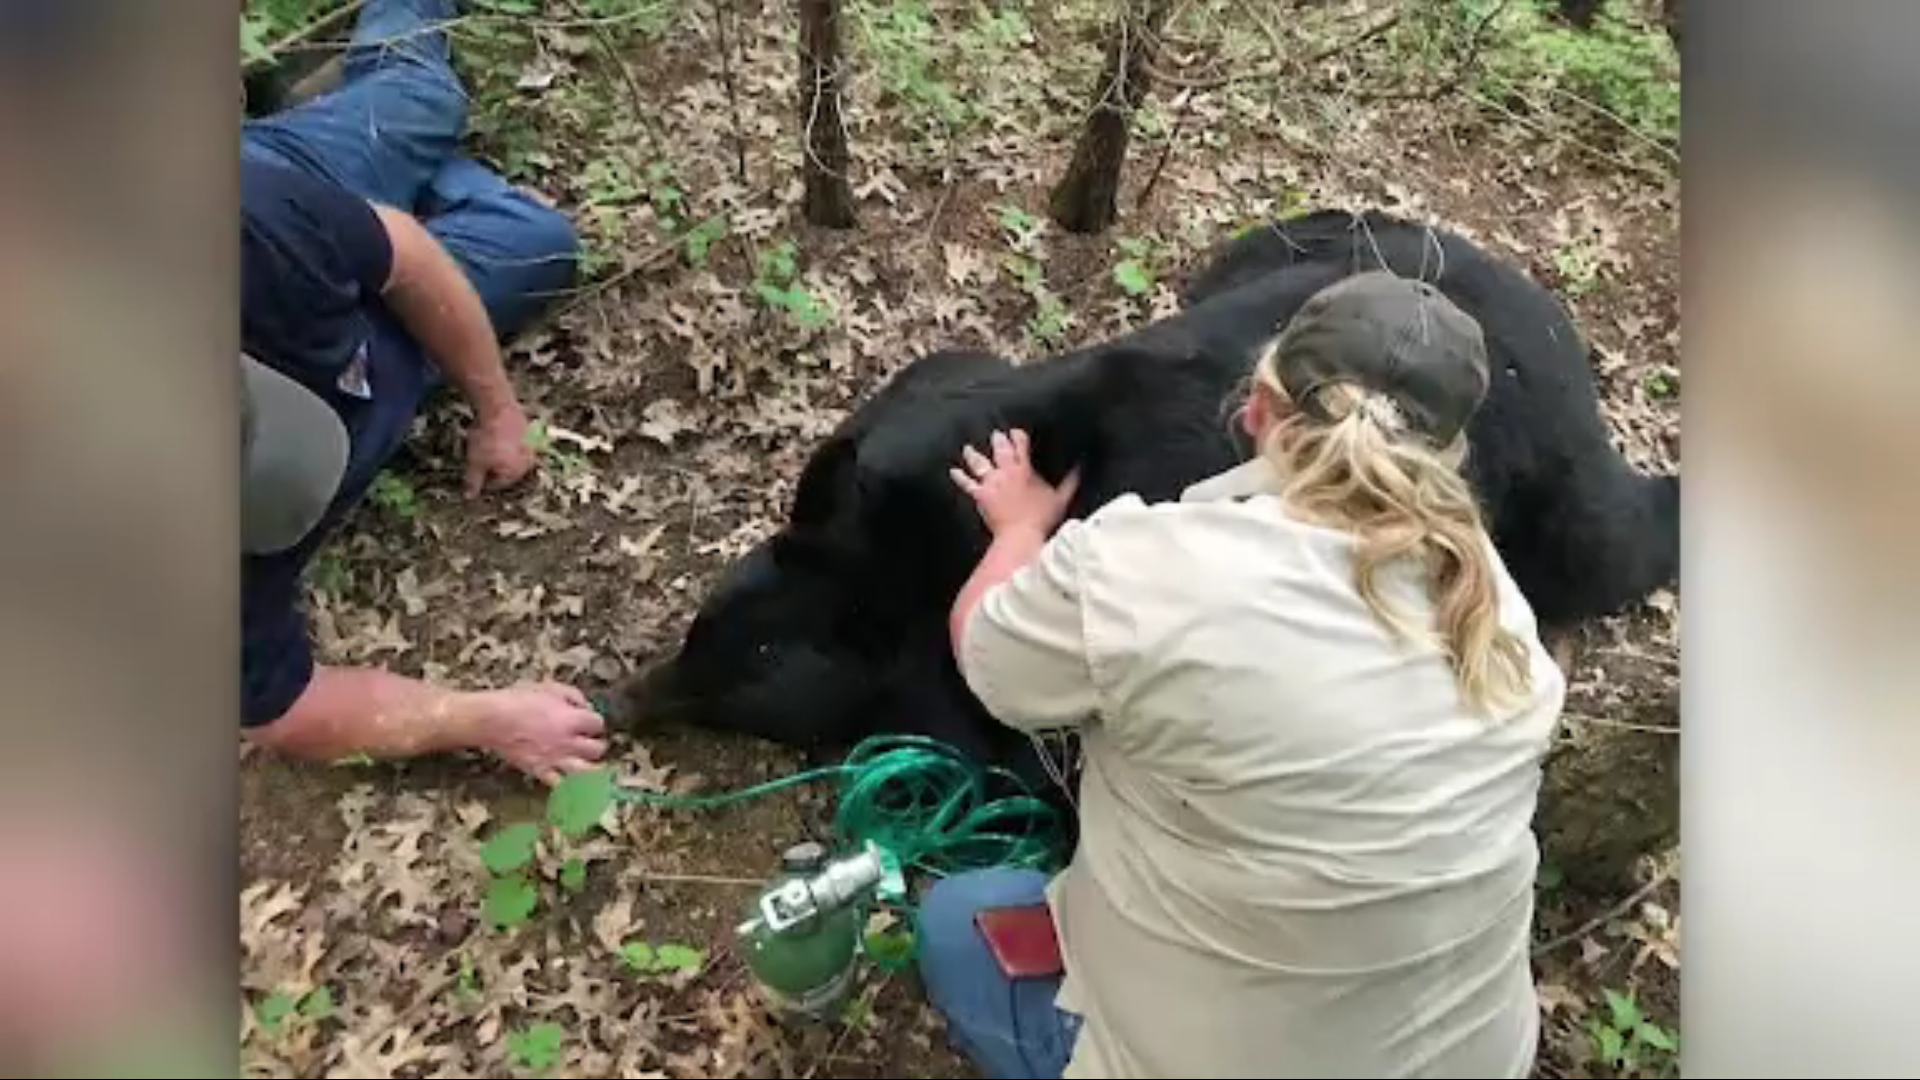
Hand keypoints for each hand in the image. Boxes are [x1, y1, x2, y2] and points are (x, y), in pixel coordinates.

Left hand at [464, 405, 537, 497]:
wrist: (497, 407)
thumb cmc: (487, 439)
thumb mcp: (474, 463)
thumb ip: (473, 482)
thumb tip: (469, 497)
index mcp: (515, 473)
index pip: (497, 485)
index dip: (482, 480)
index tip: (472, 471)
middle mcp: (528, 463)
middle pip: (507, 471)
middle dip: (492, 467)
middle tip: (478, 457)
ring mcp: (530, 446)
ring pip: (512, 456)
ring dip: (500, 454)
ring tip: (485, 444)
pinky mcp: (529, 431)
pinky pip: (516, 442)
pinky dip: (506, 442)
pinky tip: (494, 434)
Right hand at [468, 681, 607, 785]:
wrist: (493, 719)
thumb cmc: (518, 700)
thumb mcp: (549, 687)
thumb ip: (573, 695)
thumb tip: (586, 705)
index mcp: (572, 719)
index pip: (598, 724)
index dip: (595, 722)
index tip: (589, 722)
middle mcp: (568, 742)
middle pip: (597, 749)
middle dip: (596, 745)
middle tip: (590, 743)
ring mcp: (555, 759)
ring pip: (586, 772)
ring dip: (593, 770)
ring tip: (593, 769)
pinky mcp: (540, 771)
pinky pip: (560, 785)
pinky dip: (568, 784)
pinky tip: (572, 782)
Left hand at [950, 428, 1080, 537]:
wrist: (1020, 534)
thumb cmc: (1041, 518)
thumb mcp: (1061, 498)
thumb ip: (1070, 482)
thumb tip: (1079, 469)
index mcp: (1025, 469)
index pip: (1021, 445)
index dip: (1018, 436)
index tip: (1016, 432)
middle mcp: (1006, 471)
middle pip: (1000, 450)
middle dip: (997, 441)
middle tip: (995, 434)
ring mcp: (992, 482)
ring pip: (980, 463)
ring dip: (974, 454)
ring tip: (968, 448)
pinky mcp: (981, 495)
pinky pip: (967, 483)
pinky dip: (959, 477)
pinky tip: (953, 471)